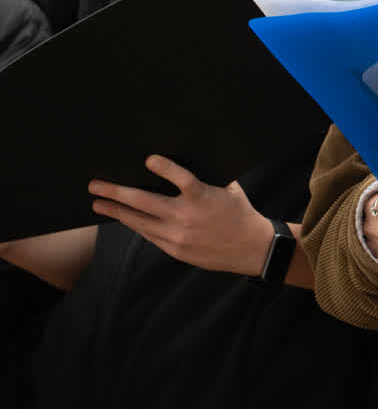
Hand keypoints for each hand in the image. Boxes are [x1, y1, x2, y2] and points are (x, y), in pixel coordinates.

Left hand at [88, 154, 273, 275]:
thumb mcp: (229, 189)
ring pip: (139, 222)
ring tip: (98, 204)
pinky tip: (124, 218)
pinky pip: (149, 234)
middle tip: (95, 186)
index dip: (165, 168)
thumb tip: (183, 160)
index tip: (148, 159)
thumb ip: (206, 178)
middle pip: (144, 203)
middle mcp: (187, 217)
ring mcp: (178, 236)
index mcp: (204, 197)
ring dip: (116, 212)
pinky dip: (135, 224)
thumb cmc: (239, 212)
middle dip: (116, 193)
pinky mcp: (175, 249)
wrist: (250, 248)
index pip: (182, 178)